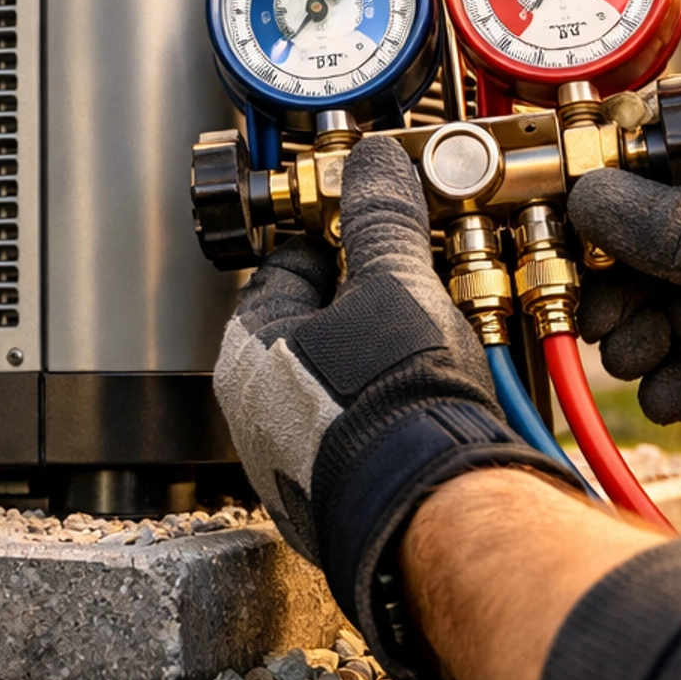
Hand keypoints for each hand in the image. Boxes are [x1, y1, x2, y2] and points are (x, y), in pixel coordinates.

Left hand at [214, 133, 567, 676]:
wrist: (426, 515)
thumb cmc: (392, 403)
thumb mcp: (395, 286)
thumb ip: (382, 219)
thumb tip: (376, 164)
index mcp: (249, 348)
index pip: (288, 264)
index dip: (335, 234)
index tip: (368, 220)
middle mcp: (255, 408)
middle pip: (312, 327)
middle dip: (361, 300)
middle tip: (411, 279)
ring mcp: (289, 460)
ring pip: (335, 384)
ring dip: (377, 358)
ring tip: (431, 337)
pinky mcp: (330, 500)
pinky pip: (356, 436)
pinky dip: (387, 412)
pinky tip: (430, 400)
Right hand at [569, 87, 680, 468]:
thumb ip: (671, 229)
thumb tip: (589, 197)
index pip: (678, 130)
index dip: (621, 158)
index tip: (576, 194)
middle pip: (648, 224)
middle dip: (618, 274)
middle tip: (598, 306)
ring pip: (655, 294)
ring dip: (637, 331)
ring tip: (643, 357)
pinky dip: (668, 375)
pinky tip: (674, 392)